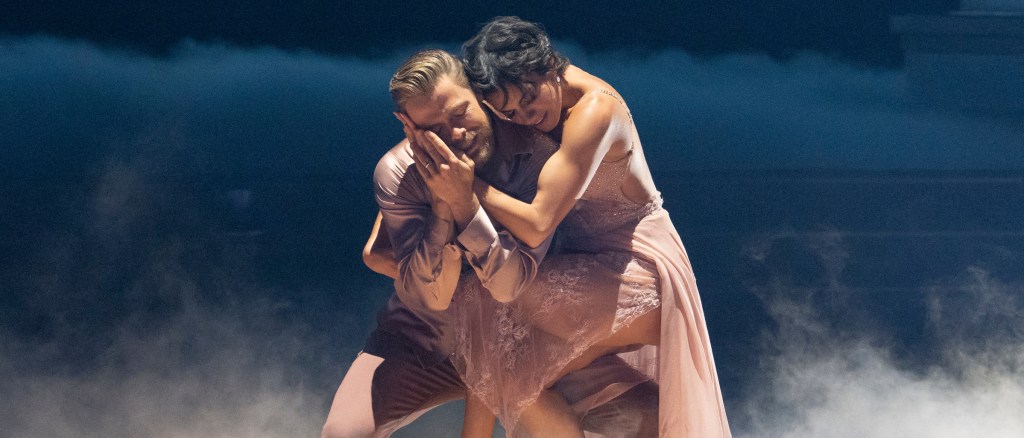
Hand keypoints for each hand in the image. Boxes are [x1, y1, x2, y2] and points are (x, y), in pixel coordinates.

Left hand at [395, 112, 478, 228]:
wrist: (460, 198)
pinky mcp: (430, 182)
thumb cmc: (465, 179)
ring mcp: (436, 175)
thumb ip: (461, 154)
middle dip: (423, 140)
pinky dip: (417, 161)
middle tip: (417, 132)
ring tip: (412, 142)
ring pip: (424, 159)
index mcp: (454, 162)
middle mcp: (444, 168)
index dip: (433, 138)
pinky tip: (414, 155)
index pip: (442, 147)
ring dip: (417, 150)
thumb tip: (450, 145)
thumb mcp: (469, 165)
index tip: (427, 132)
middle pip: (431, 151)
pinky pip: (421, 169)